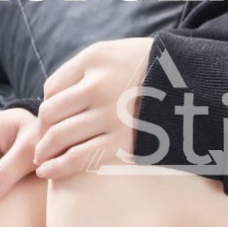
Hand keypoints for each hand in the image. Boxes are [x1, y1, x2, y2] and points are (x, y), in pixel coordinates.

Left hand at [33, 38, 153, 180]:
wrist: (189, 88)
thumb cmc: (146, 72)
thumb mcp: (113, 54)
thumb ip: (82, 70)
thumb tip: (51, 100)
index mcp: (94, 61)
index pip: (52, 89)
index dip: (46, 108)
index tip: (49, 122)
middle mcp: (99, 87)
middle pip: (51, 113)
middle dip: (40, 132)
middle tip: (38, 146)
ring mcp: (111, 116)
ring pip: (60, 136)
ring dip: (45, 151)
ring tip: (42, 161)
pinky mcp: (123, 142)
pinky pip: (81, 158)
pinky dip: (60, 167)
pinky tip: (50, 172)